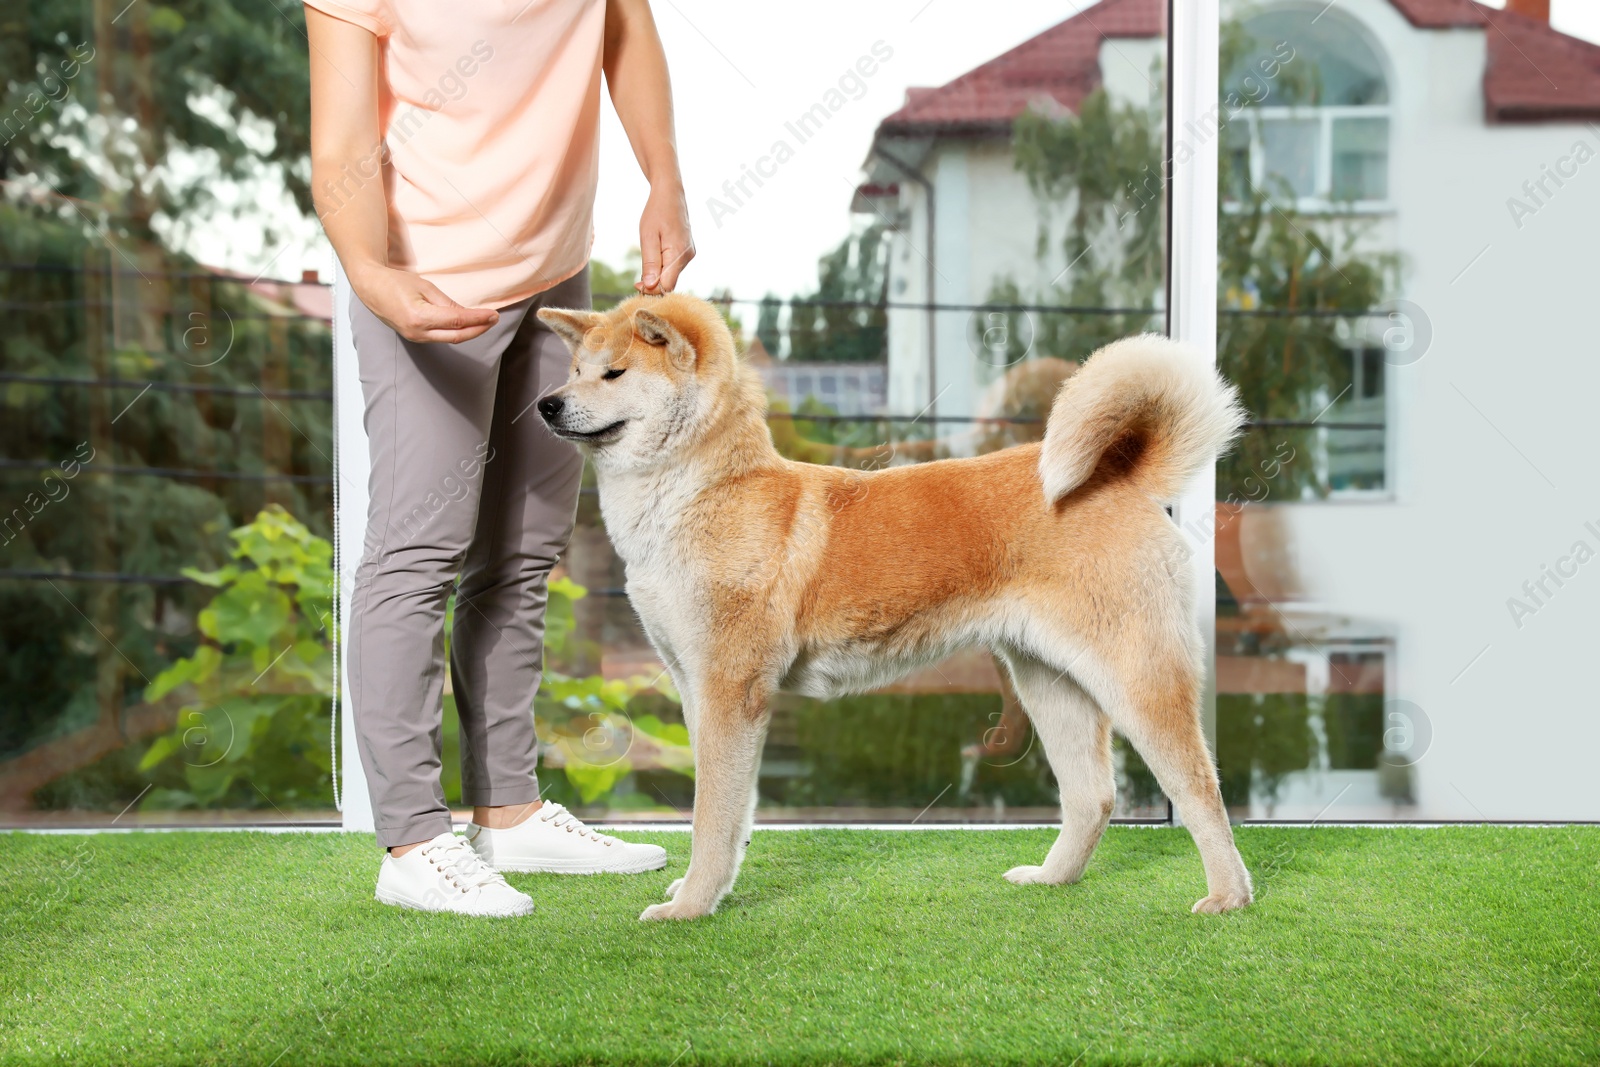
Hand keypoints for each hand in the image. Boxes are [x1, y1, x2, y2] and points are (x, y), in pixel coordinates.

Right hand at [351, 265, 499, 343]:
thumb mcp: (425, 287)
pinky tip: (467, 325)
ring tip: (485, 322)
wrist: (370, 288)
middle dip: (479, 329)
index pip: (457, 321)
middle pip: (457, 336)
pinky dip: (456, 332)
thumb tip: (467, 315)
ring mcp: (415, 338)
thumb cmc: (396, 283)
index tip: (494, 315)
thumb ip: (447, 303)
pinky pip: (440, 337)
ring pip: (450, 339)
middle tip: (494, 320)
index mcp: (420, 318)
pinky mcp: (415, 337)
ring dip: (469, 332)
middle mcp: (417, 332)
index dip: (478, 319)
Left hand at [637, 181, 693, 293]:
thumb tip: (650, 286)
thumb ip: (650, 263)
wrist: (670, 193)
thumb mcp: (648, 237)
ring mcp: (689, 254)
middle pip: (670, 282)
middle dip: (654, 283)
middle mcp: (688, 256)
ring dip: (658, 274)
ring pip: (672, 275)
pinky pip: (674, 266)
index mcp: (679, 253)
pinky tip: (655, 256)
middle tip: (636, 279)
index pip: (667, 285)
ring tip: (646, 260)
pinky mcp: (687, 251)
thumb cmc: (656, 212)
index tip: (636, 285)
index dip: (652, 290)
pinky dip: (663, 267)